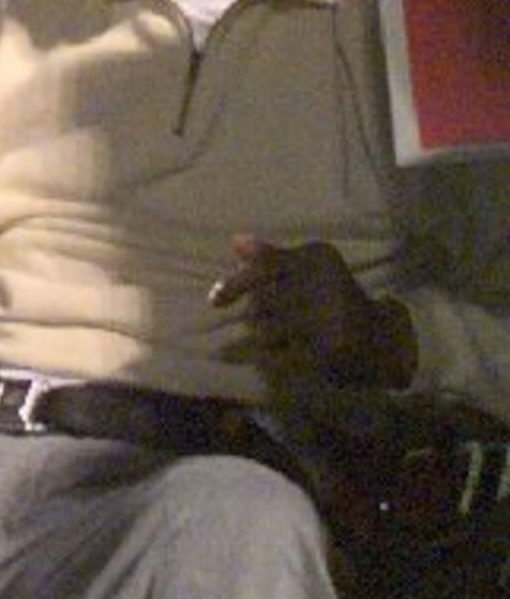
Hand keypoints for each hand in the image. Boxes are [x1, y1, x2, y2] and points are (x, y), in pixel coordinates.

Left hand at [209, 234, 416, 389]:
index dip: (235, 285)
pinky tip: (280, 357)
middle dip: (259, 315)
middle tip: (268, 320)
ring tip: (280, 337)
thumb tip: (234, 240)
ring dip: (266, 336)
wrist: (385, 340)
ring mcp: (326, 319)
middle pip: (263, 302)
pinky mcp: (328, 351)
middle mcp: (323, 283)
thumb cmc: (337, 297)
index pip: (265, 268)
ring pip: (268, 329)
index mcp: (319, 256)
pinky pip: (281, 355)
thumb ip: (273, 257)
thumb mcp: (311, 267)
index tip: (213, 300)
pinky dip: (273, 357)